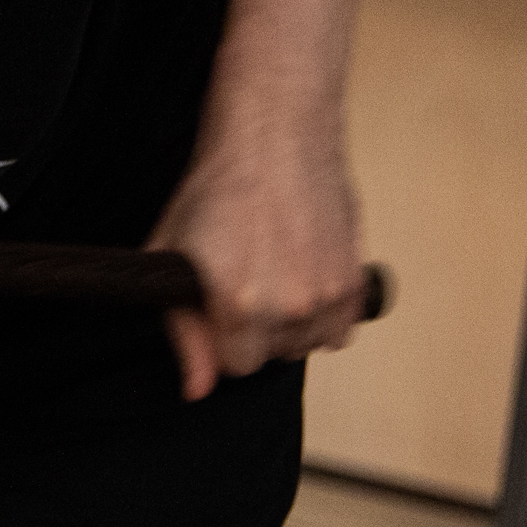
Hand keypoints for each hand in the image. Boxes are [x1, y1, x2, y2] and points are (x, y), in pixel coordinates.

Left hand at [146, 123, 368, 399]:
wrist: (274, 137)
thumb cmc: (214, 188)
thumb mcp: (171, 254)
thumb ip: (182, 330)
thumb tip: (196, 390)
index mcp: (238, 302)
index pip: (234, 365)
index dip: (220, 338)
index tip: (217, 307)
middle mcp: (289, 304)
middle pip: (271, 356)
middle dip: (254, 331)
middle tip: (246, 280)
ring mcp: (328, 293)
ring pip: (307, 345)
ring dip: (291, 325)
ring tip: (274, 275)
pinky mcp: (356, 279)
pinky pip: (340, 331)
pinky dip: (324, 316)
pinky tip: (302, 277)